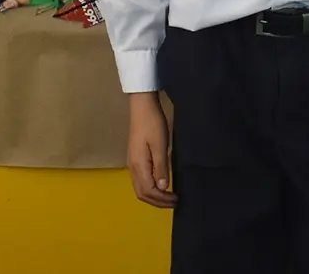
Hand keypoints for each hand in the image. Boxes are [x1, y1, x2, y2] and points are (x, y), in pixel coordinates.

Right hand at [126, 92, 175, 207]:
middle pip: (142, 193)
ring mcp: (132, 163)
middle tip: (174, 202)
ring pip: (140, 188)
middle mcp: (132, 167)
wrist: (142, 107)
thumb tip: (162, 187)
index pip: (149, 191)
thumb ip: (161, 167)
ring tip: (168, 197)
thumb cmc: (153, 124)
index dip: (162, 200)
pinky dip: (150, 188)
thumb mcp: (160, 145)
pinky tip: (160, 185)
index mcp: (138, 165)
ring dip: (153, 196)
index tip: (176, 200)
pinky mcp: (134, 158)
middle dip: (157, 202)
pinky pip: (140, 180)